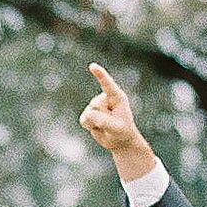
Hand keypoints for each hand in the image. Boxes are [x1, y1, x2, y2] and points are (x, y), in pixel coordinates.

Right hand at [79, 63, 160, 181]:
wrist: (119, 140)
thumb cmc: (122, 131)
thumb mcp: (116, 128)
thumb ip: (104, 121)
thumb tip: (88, 115)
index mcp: (117, 97)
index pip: (107, 84)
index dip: (100, 74)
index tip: (92, 66)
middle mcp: (105, 98)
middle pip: (95, 106)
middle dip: (101, 118)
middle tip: (112, 124)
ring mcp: (96, 105)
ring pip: (89, 114)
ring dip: (96, 123)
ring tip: (106, 126)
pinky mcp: (89, 113)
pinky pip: (83, 119)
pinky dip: (89, 126)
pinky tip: (98, 127)